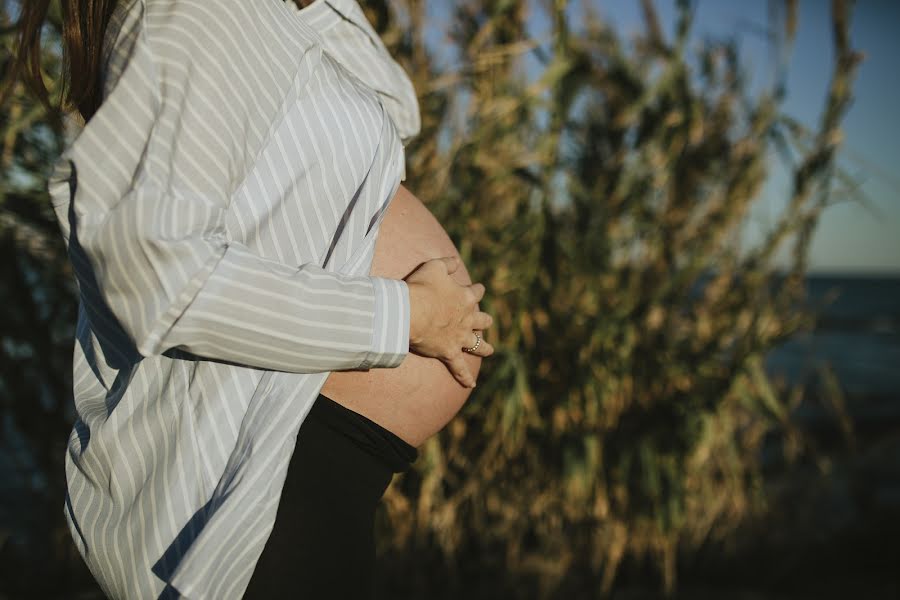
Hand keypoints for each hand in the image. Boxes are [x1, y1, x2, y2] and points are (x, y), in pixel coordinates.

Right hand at [404, 256, 494, 387]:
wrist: (410, 311)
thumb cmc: (421, 287)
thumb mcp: (434, 266)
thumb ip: (447, 263)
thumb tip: (456, 261)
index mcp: (466, 297)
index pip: (477, 292)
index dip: (477, 290)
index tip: (477, 289)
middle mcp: (467, 318)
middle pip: (482, 319)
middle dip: (484, 320)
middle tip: (485, 321)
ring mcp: (460, 337)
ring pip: (478, 344)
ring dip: (484, 347)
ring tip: (489, 350)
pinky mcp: (449, 352)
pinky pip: (459, 368)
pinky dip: (464, 377)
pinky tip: (471, 384)